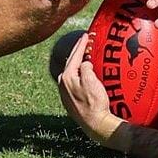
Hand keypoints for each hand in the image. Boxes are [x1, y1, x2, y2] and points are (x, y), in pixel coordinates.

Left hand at [57, 32, 117, 146]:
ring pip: (70, 72)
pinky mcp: (70, 99)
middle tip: (86, 42)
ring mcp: (65, 93)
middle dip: (78, 52)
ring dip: (77, 62)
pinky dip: (78, 73)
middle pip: (70, 63)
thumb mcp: (91, 80)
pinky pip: (73, 80)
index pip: (74, 56)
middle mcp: (62, 84)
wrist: (94, 123)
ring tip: (85, 55)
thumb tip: (84, 63)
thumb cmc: (94, 102)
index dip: (81, 44)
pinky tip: (84, 73)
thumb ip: (85, 67)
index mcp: (67, 77)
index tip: (86, 35)